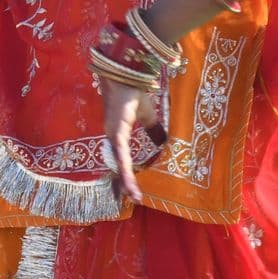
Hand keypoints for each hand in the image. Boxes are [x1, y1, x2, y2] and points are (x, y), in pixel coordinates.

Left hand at [101, 76, 164, 205]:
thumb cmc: (134, 93)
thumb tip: (164, 142)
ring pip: (119, 165)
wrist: (127, 76)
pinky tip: (130, 184)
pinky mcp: (117, 134)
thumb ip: (154, 130)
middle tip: (128, 202)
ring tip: (133, 198)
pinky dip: (126, 172)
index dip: (124, 175)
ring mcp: (113, 137)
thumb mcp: (148, 116)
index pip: (121, 160)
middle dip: (122, 185)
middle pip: (116, 167)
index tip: (129, 191)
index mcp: (118, 135)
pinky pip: (122, 157)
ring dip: (126, 183)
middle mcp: (113, 138)